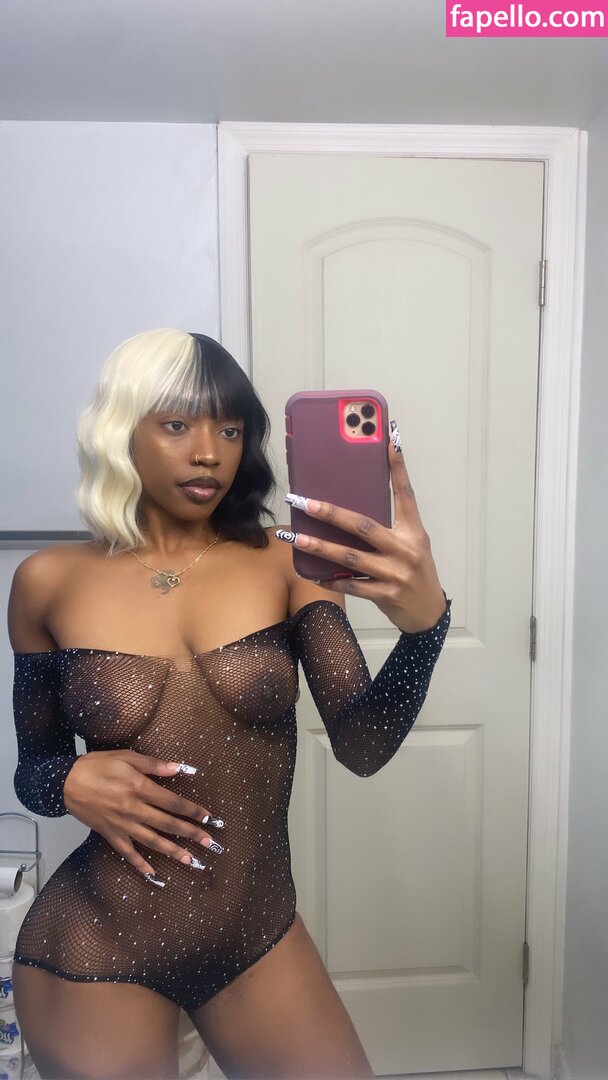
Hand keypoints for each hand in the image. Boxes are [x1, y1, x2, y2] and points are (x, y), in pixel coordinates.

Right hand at [62, 749, 224, 879]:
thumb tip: (180, 768)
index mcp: (139, 788)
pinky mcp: (111, 835)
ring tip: (191, 860)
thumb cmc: (97, 766)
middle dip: (191, 833)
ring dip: (173, 852)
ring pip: (153, 842)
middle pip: (168, 824)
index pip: (173, 802)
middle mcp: (134, 810)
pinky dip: (141, 865)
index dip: (192, 810)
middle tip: (209, 842)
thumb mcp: (126, 757)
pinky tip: (154, 875)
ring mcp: (122, 825)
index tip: (207, 817)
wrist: (65, 783)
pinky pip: (128, 854)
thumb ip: (154, 764)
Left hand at [280, 426, 447, 633]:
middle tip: (305, 502)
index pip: (405, 493)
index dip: (398, 468)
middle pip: (363, 526)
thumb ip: (390, 525)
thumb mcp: (412, 543)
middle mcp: (404, 549)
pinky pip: (352, 586)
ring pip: (350, 557)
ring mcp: (395, 573)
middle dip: (331, 513)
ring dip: (320, 547)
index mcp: (413, 531)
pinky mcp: (385, 595)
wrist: (429, 613)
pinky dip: (331, 580)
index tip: (390, 442)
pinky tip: (311, 574)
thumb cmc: (416, 572)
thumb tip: (353, 508)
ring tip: (296, 537)